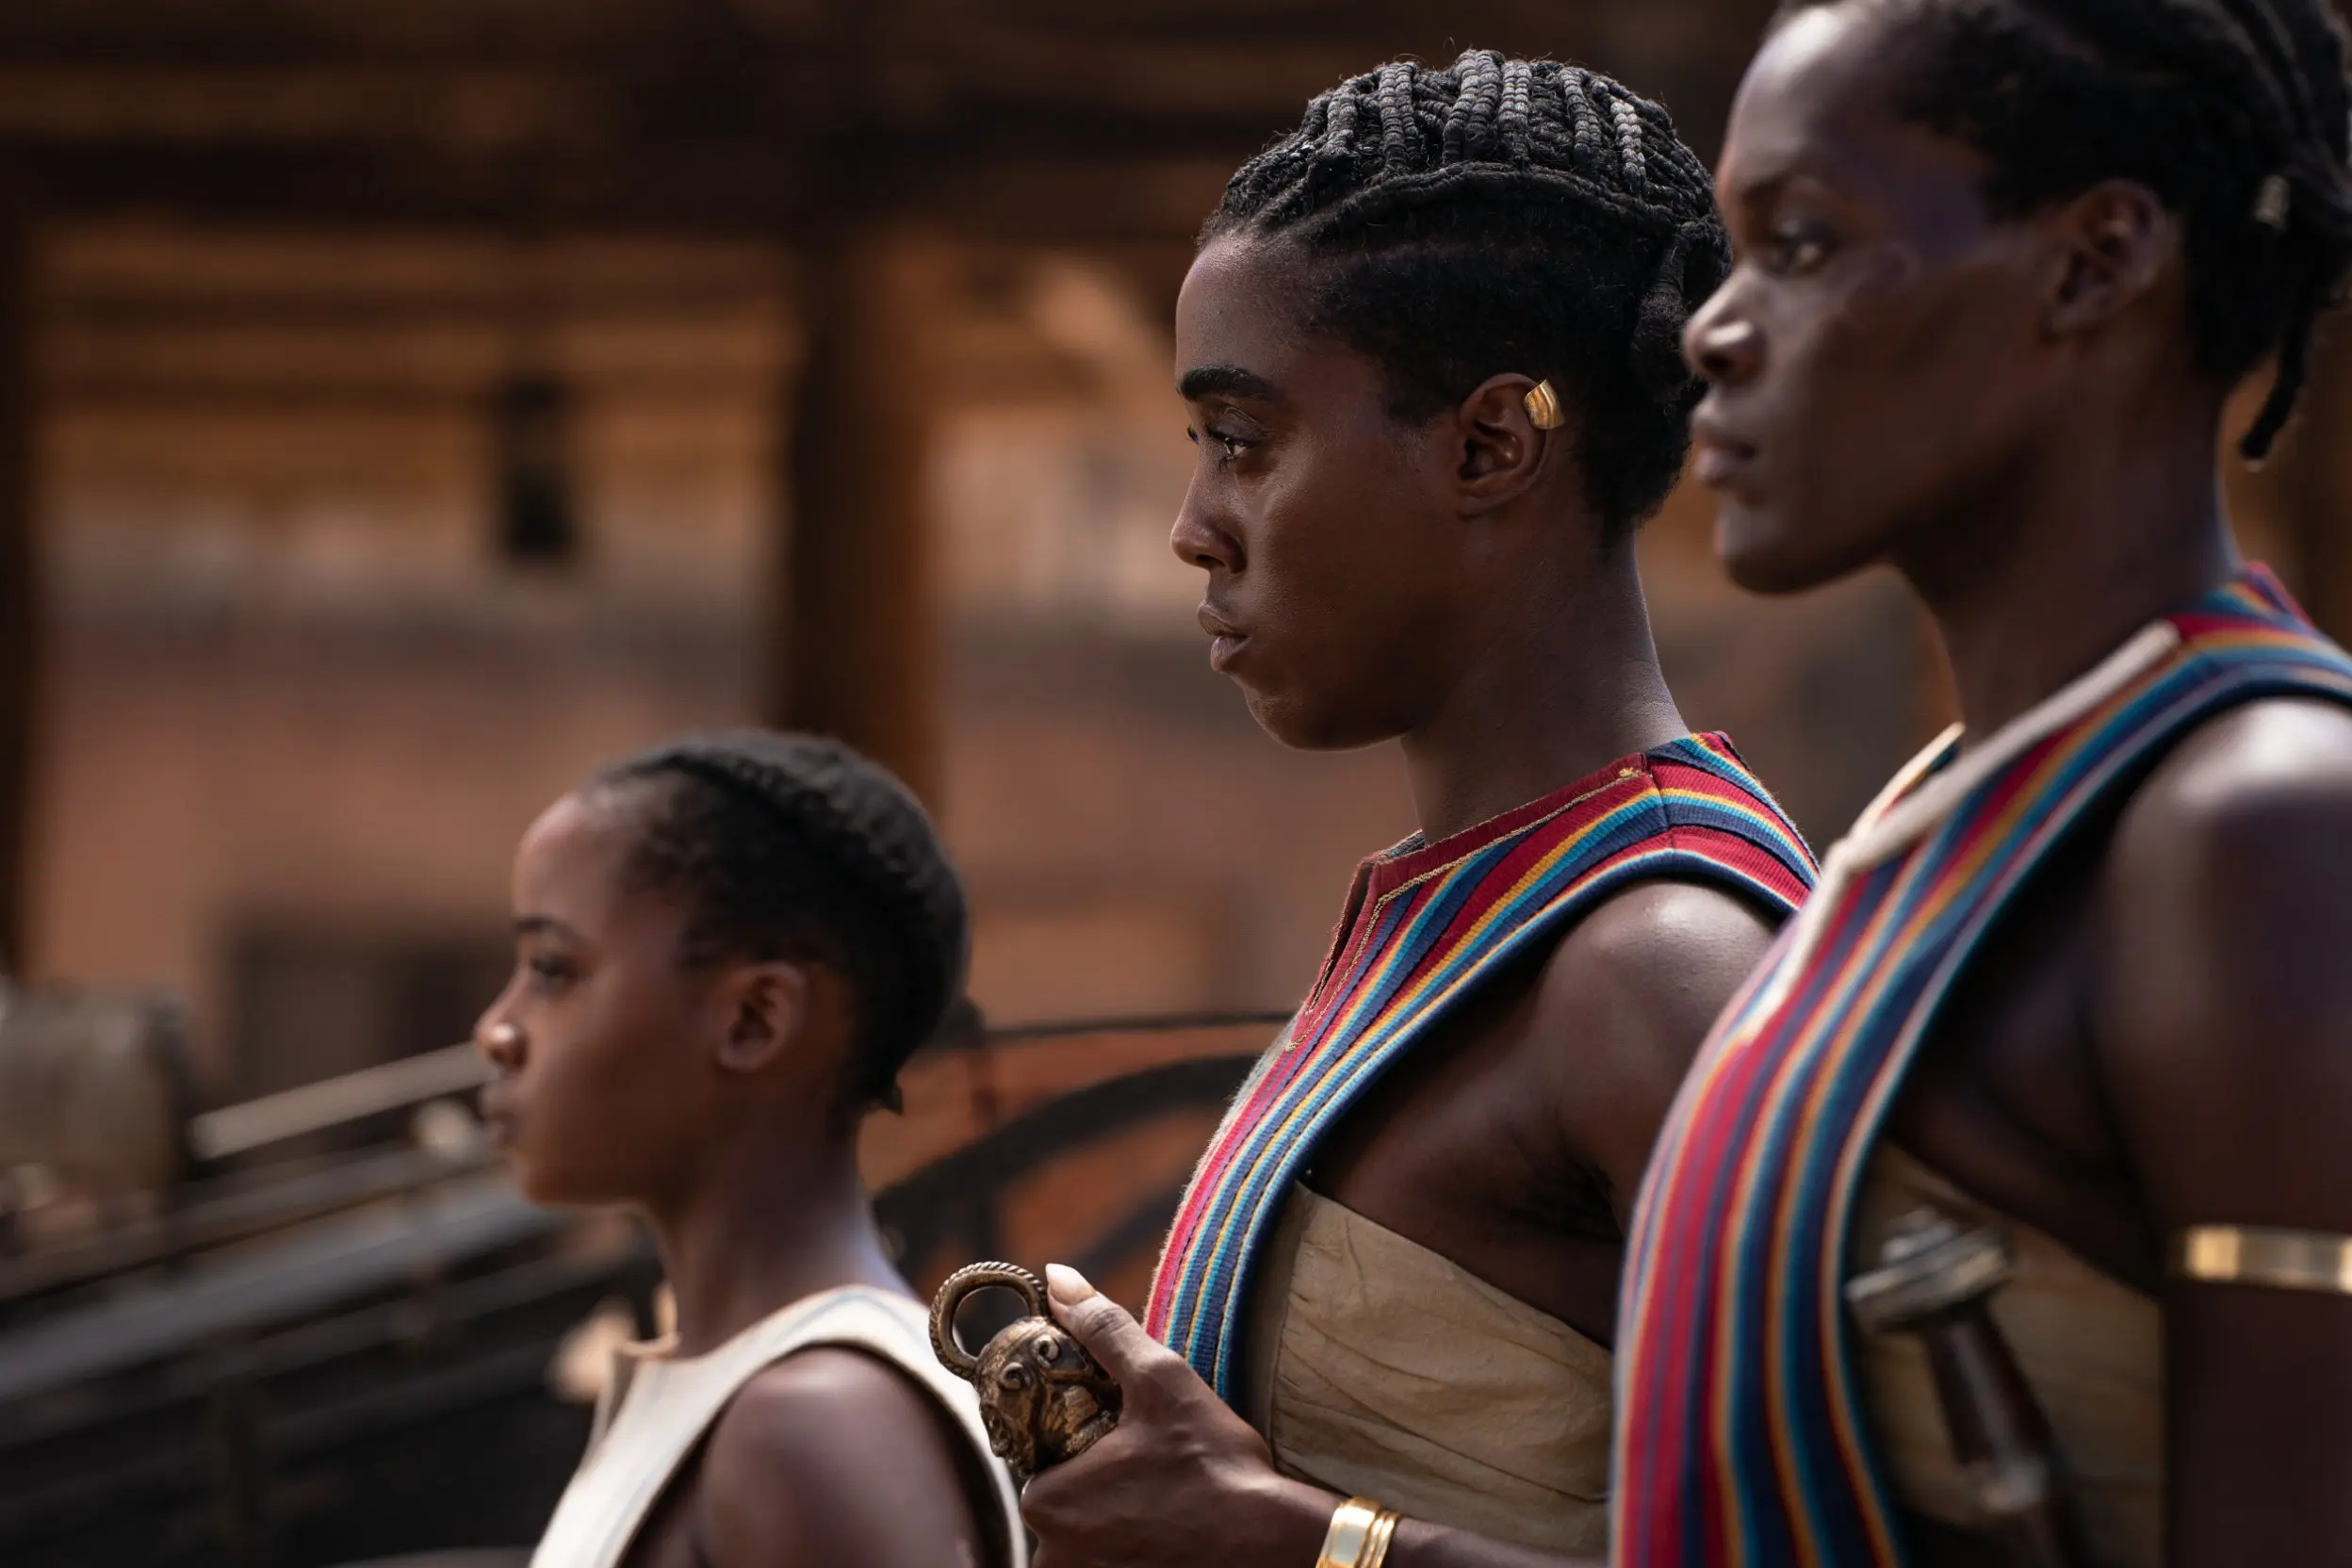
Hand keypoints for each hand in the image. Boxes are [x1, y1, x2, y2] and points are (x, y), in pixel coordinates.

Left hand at [1020, 1264, 1334, 1567]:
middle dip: (1100, 1473)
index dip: (1080, 1434)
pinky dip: (1136, 1536)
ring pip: (1090, 1529)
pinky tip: (1173, 1521)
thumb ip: (1101, 1328)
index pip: (1041, 1453)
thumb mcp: (1158, 1380)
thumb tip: (1057, 1279)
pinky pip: (1115, 1555)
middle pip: (1063, 1495)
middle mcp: (1053, 1556)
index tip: (1124, 1428)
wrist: (1270, 1543)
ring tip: (1167, 1489)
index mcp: (1045, 1503)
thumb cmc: (1213, 1465)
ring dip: (1119, 1509)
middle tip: (1154, 1459)